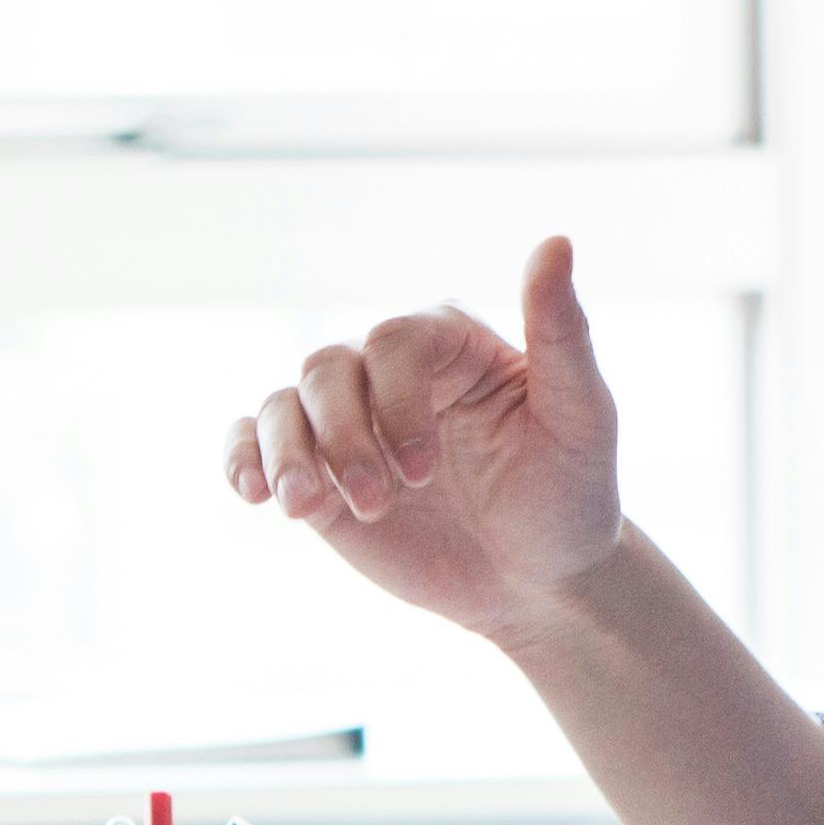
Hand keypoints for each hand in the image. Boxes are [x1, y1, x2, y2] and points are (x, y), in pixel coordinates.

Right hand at [224, 236, 626, 641]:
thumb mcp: (582, 415)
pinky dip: (241, 459)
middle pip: (326, 369)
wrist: (538, 582)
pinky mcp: (317, 473)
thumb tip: (555, 242)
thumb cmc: (569, 493)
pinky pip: (253, 445)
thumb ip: (562, 330)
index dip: (394, 401)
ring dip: (284, 454)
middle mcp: (388, 373)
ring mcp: (347, 424)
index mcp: (448, 342)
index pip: (391, 342)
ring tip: (303, 506)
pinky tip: (253, 493)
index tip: (421, 470)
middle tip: (379, 502)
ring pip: (280, 406)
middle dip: (342, 437)